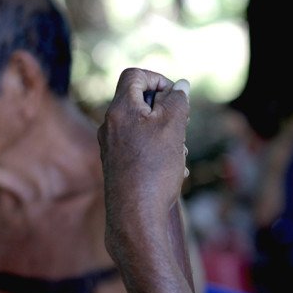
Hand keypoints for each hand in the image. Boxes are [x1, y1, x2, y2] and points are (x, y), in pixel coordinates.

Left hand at [98, 68, 189, 244]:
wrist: (135, 216)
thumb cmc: (154, 169)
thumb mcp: (173, 127)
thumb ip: (177, 100)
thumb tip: (180, 85)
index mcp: (119, 109)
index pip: (134, 75)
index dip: (158, 79)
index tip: (176, 97)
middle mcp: (110, 125)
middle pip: (138, 101)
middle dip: (166, 110)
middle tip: (183, 125)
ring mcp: (111, 147)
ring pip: (141, 126)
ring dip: (165, 133)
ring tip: (180, 153)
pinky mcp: (116, 166)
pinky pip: (138, 147)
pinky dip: (157, 151)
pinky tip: (174, 170)